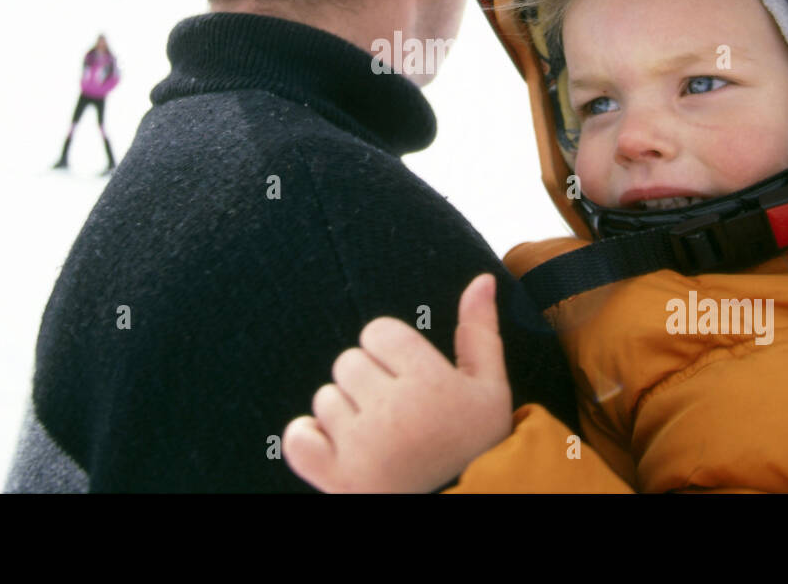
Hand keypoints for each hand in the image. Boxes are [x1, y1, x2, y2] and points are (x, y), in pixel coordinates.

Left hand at [282, 273, 512, 492]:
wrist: (469, 508)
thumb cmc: (477, 446)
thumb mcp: (490, 389)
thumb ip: (480, 331)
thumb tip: (481, 279)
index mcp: (430, 384)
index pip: (378, 332)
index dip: (393, 353)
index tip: (411, 379)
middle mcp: (392, 413)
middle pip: (349, 362)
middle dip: (370, 381)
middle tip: (398, 412)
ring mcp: (361, 449)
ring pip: (326, 397)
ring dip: (346, 413)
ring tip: (379, 437)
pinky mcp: (337, 479)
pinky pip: (298, 437)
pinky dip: (311, 438)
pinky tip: (340, 447)